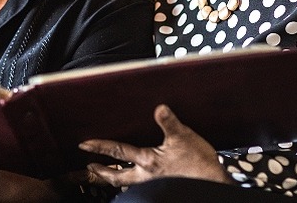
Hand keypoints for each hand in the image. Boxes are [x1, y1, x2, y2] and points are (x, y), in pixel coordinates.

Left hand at [78, 104, 231, 187]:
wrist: (213, 185)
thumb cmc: (199, 164)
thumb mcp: (184, 138)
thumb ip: (169, 123)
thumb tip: (159, 108)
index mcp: (148, 161)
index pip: (118, 152)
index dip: (99, 147)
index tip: (84, 145)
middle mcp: (146, 176)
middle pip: (117, 176)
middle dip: (101, 171)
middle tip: (89, 166)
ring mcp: (154, 184)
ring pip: (128, 183)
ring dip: (116, 177)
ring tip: (108, 174)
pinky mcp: (162, 187)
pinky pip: (141, 185)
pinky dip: (132, 181)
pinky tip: (136, 178)